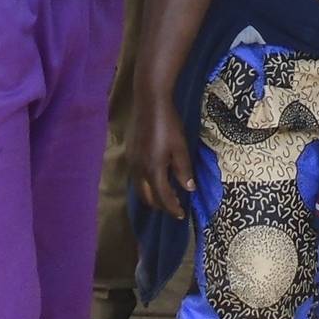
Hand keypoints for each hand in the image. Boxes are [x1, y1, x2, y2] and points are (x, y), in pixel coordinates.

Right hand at [130, 93, 195, 219]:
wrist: (149, 103)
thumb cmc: (168, 125)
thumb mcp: (180, 148)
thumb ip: (183, 170)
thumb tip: (189, 189)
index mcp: (153, 170)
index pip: (163, 197)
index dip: (172, 208)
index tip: (181, 215)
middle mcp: (138, 170)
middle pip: (147, 197)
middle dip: (160, 205)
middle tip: (175, 206)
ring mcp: (132, 162)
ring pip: (139, 189)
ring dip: (152, 195)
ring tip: (167, 194)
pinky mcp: (130, 154)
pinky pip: (136, 178)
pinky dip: (146, 185)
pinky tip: (156, 178)